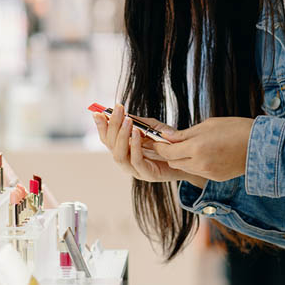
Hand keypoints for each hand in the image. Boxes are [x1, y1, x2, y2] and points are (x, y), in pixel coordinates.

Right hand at [92, 104, 206, 187]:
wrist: (187, 159)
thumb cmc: (168, 144)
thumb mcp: (153, 128)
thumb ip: (140, 123)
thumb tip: (124, 112)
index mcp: (123, 149)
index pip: (107, 138)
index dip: (101, 126)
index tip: (97, 112)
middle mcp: (125, 160)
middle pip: (110, 144)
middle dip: (113, 125)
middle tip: (119, 110)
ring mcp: (134, 169)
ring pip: (119, 154)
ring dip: (122, 136)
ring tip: (127, 121)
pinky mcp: (146, 174)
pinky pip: (135, 160)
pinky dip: (134, 146)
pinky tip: (137, 133)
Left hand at [153, 117, 253, 181]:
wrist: (260, 145)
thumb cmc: (235, 129)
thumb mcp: (207, 125)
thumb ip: (185, 134)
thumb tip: (166, 137)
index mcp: (196, 148)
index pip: (167, 152)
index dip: (159, 146)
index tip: (157, 140)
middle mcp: (199, 164)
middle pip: (173, 162)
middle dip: (170, 153)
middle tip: (172, 142)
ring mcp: (207, 173)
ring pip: (184, 168)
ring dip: (182, 159)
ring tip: (191, 147)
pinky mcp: (215, 178)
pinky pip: (197, 172)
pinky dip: (195, 164)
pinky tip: (204, 154)